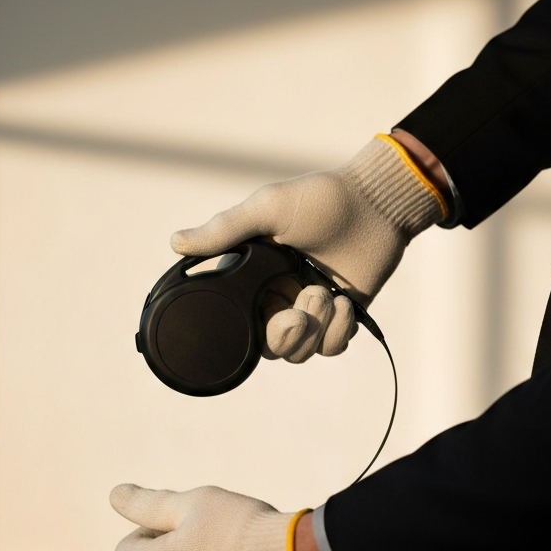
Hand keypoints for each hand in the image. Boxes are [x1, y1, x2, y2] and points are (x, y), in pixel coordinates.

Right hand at [171, 135, 447, 360]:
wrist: (376, 203)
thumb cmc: (319, 199)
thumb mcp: (265, 210)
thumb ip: (223, 231)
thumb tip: (175, 242)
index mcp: (254, 278)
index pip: (239, 322)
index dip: (248, 329)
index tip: (265, 312)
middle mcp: (278, 297)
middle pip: (271, 347)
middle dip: (286, 335)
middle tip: (299, 311)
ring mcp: (310, 310)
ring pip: (301, 351)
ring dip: (315, 328)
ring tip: (326, 293)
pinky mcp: (341, 316)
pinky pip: (332, 346)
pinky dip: (338, 330)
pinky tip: (343, 302)